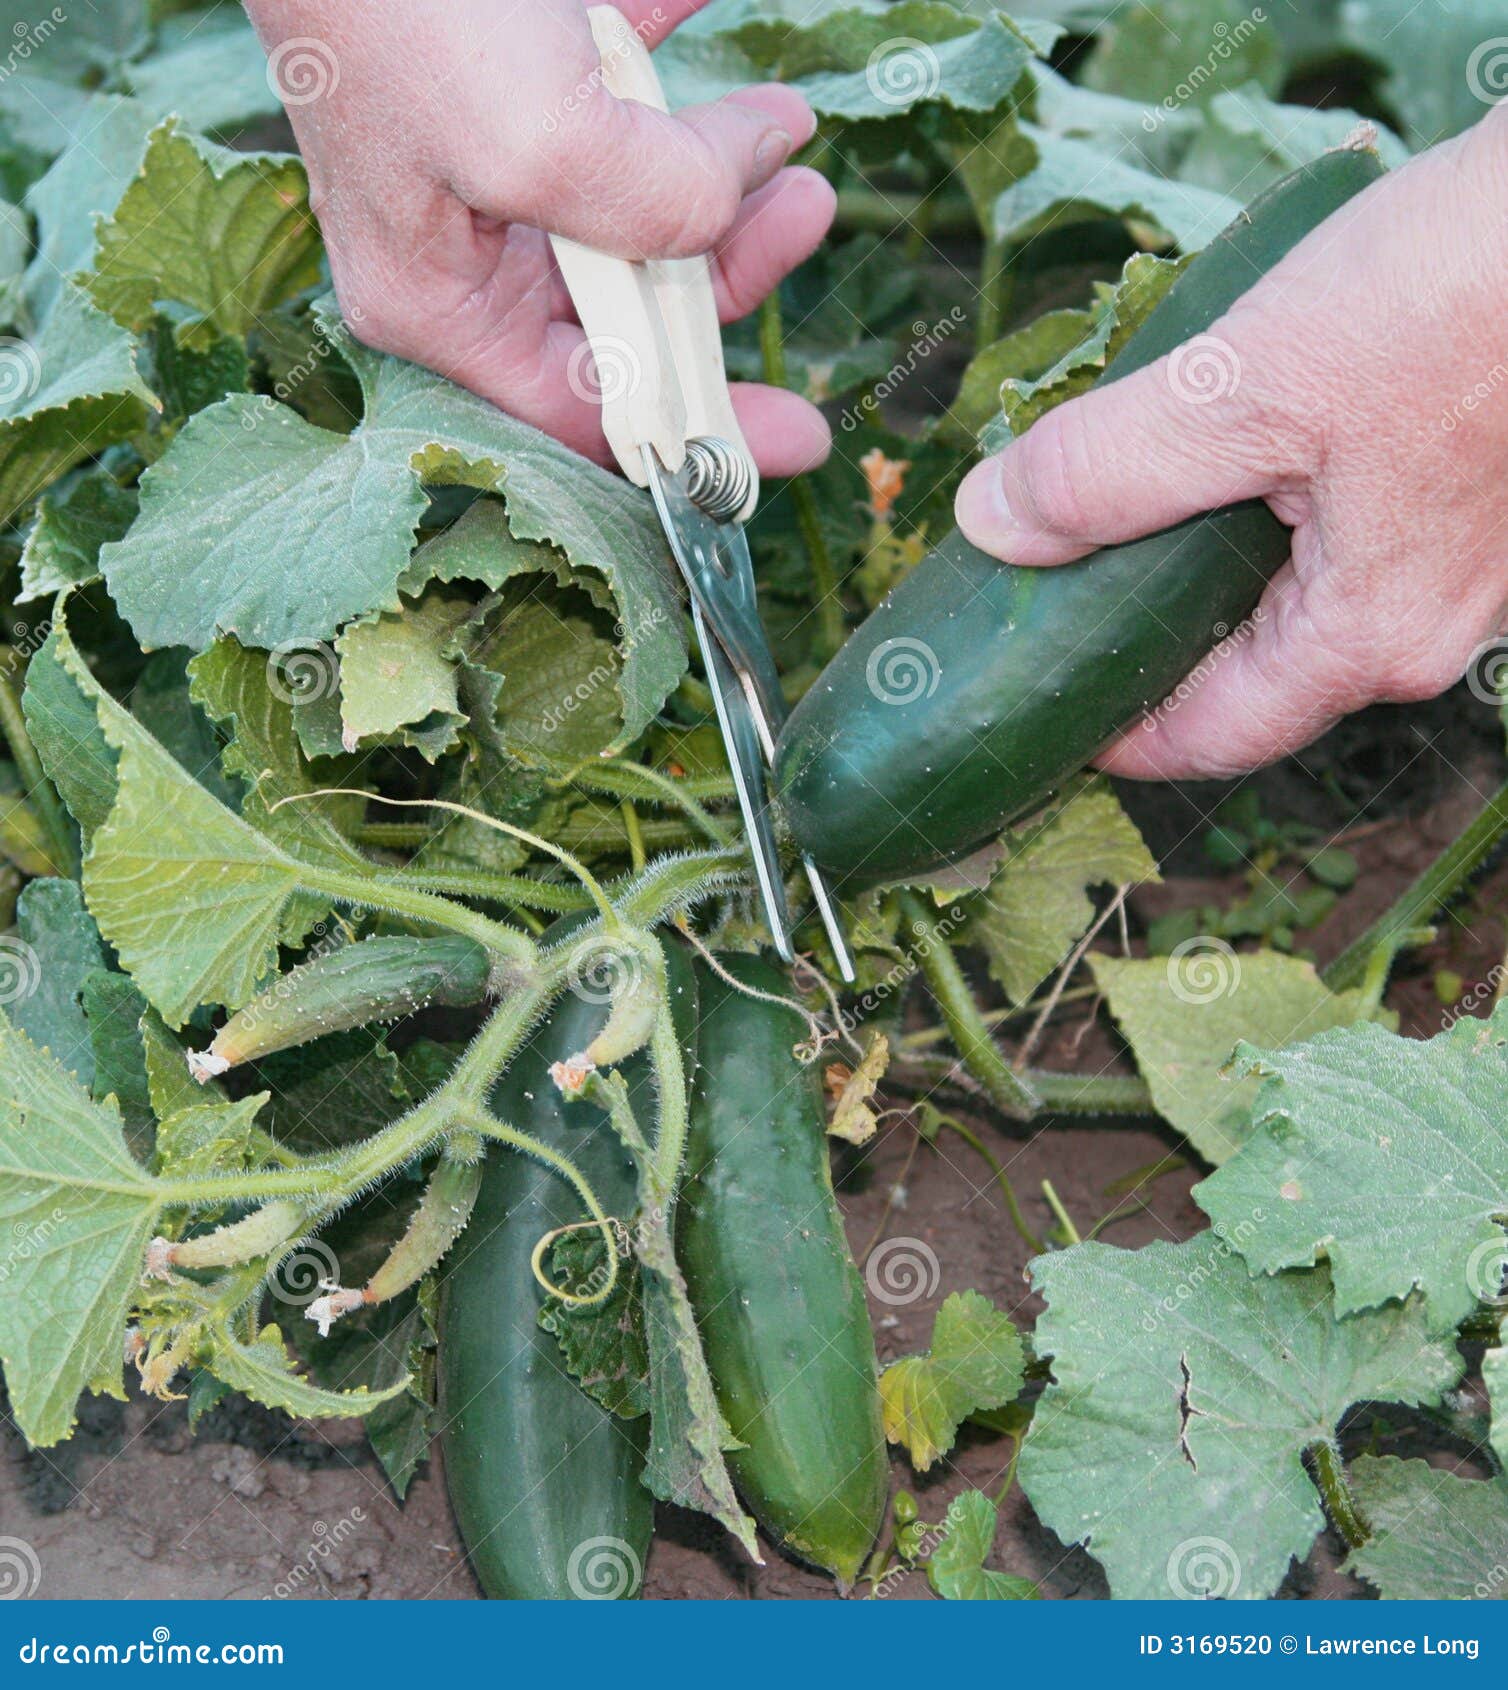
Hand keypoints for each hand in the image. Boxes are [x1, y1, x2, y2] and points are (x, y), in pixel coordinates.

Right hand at [245, 0, 833, 473]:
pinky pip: (621, 97)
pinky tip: (713, 42)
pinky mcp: (520, 75)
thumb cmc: (395, 6)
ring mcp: (496, 162)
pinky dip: (676, 83)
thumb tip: (742, 194)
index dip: (702, 434)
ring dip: (725, 170)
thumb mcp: (539, 142)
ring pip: (640, 208)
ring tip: (789, 127)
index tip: (802, 434)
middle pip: (633, 309)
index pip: (591, 408)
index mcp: (444, 303)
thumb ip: (654, 206)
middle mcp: (469, 250)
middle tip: (808, 212)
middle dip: (728, 267)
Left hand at [954, 113, 1507, 779]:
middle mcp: (1428, 627)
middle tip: (1055, 583)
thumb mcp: (1240, 386)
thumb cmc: (1458, 290)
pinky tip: (1225, 436)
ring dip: (1206, 560)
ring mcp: (1462, 565)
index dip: (1111, 729)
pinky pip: (1346, 537)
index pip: (1208, 739)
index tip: (1036, 692)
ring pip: (1296, 599)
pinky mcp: (1474, 497)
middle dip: (1148, 631)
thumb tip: (993, 525)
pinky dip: (1270, 505)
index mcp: (1368, 640)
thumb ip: (1107, 470)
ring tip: (1121, 498)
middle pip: (1249, 671)